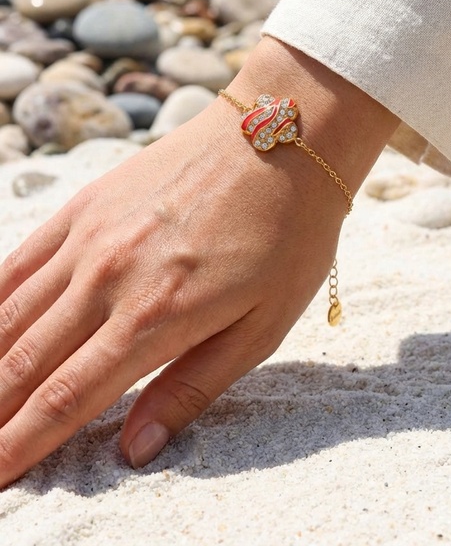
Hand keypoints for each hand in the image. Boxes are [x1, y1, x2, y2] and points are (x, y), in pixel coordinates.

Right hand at [0, 37, 397, 485]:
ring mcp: (91, 236)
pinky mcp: (85, 204)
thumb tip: (136, 450)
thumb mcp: (263, 325)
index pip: (67, 397)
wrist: (281, 136)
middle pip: (25, 361)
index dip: (21, 445)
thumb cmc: (287, 234)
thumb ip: (192, 387)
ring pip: (12, 313)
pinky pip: (20, 259)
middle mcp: (109, 277)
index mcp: (157, 317)